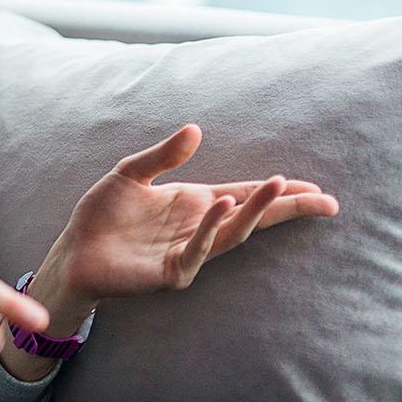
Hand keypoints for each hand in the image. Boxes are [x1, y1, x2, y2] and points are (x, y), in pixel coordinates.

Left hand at [46, 123, 339, 303]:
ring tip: (279, 187)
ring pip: (233, 232)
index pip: (244, 195)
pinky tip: (224, 207)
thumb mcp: (131, 174)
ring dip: (256, 211)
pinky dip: (212, 230)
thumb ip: (163, 155)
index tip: (313, 187)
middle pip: (252, 216)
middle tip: (327, 201)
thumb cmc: (102, 215)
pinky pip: (197, 250)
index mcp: (193, 203)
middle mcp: (198, 227)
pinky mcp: (171, 272)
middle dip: (288, 208)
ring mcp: (188, 251)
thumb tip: (196, 129)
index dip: (278, 192)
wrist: (74, 251)